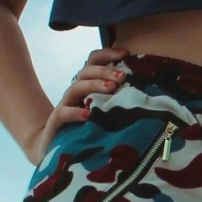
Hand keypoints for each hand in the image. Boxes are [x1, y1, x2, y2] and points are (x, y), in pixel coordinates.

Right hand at [26, 47, 128, 165]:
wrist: (55, 149)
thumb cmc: (86, 129)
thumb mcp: (104, 113)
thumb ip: (118, 101)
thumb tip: (146, 95)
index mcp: (87, 86)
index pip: (93, 62)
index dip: (107, 54)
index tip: (125, 53)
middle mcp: (75, 92)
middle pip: (86, 72)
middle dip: (104, 70)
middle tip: (122, 76)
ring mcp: (65, 105)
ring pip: (76, 88)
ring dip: (94, 85)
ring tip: (111, 88)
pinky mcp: (56, 122)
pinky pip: (64, 113)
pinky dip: (76, 113)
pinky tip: (89, 115)